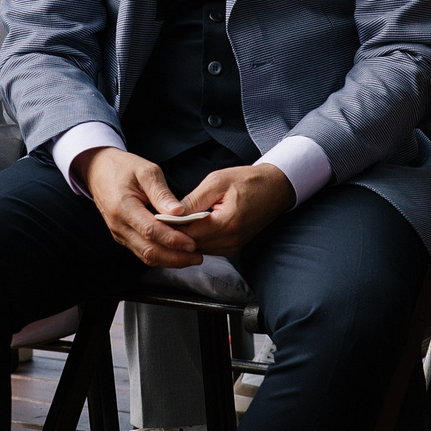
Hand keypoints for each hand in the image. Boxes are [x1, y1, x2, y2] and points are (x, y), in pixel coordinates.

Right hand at [78, 147, 203, 268]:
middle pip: (149, 250)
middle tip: (197, 257)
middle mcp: (119, 225)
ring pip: (145, 256)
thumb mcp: (146, 171)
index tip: (192, 243)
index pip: (150, 231)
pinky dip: (160, 256)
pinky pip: (142, 252)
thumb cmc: (123, 167)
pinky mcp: (122, 236)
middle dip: (175, 257)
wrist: (98, 171)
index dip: (172, 240)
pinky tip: (176, 254)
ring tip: (191, 257)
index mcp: (123, 207)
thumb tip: (179, 212)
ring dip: (169, 260)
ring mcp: (119, 233)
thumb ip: (162, 193)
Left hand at [166, 163, 293, 257]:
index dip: (169, 227)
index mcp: (226, 223)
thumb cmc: (248, 181)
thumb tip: (171, 212)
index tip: (154, 218)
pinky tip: (188, 227)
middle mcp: (230, 240)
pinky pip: (208, 248)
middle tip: (157, 222)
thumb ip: (194, 200)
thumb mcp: (217, 181)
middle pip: (191, 245)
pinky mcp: (234, 247)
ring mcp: (233, 246)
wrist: (276, 188)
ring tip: (170, 224)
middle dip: (173, 234)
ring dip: (184, 239)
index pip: (188, 233)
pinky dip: (196, 239)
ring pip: (198, 249)